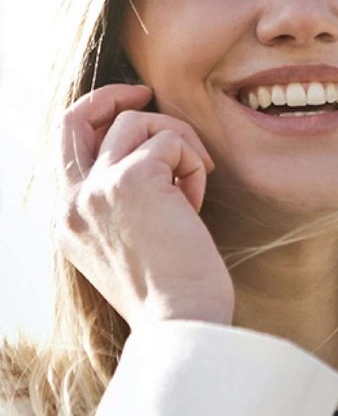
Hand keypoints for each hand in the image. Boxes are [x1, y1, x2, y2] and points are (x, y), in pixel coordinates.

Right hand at [56, 83, 234, 330]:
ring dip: (179, 143)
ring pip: (138, 123)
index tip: (131, 108)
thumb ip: (118, 204)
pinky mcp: (133, 180)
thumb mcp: (126, 245)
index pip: (64, 145)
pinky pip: (172, 141)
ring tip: (194, 185)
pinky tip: (197, 204)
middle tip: (147, 92)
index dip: (96, 117)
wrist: (182, 322)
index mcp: (65, 220)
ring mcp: (96, 189)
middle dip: (113, 95)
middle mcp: (70, 202)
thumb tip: (146, 157)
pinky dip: (194, 163)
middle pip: (75, 117)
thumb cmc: (170, 291)